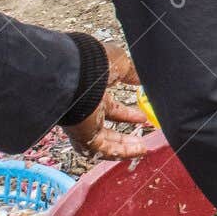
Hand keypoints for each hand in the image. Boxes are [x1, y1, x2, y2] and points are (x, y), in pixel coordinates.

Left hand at [63, 42, 150, 159]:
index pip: (110, 109)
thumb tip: (143, 77)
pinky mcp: (82, 135)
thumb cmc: (93, 63)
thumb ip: (133, 73)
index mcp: (92, 93)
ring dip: (123, 147)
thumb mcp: (120, 65)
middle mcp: (86, 110)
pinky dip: (120, 152)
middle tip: (139, 138)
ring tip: (142, 148)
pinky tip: (138, 150)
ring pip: (103, 142)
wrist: (73, 71)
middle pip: (105, 129)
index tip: (142, 117)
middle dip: (123, 135)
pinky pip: (101, 150)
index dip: (127, 115)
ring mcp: (82, 124)